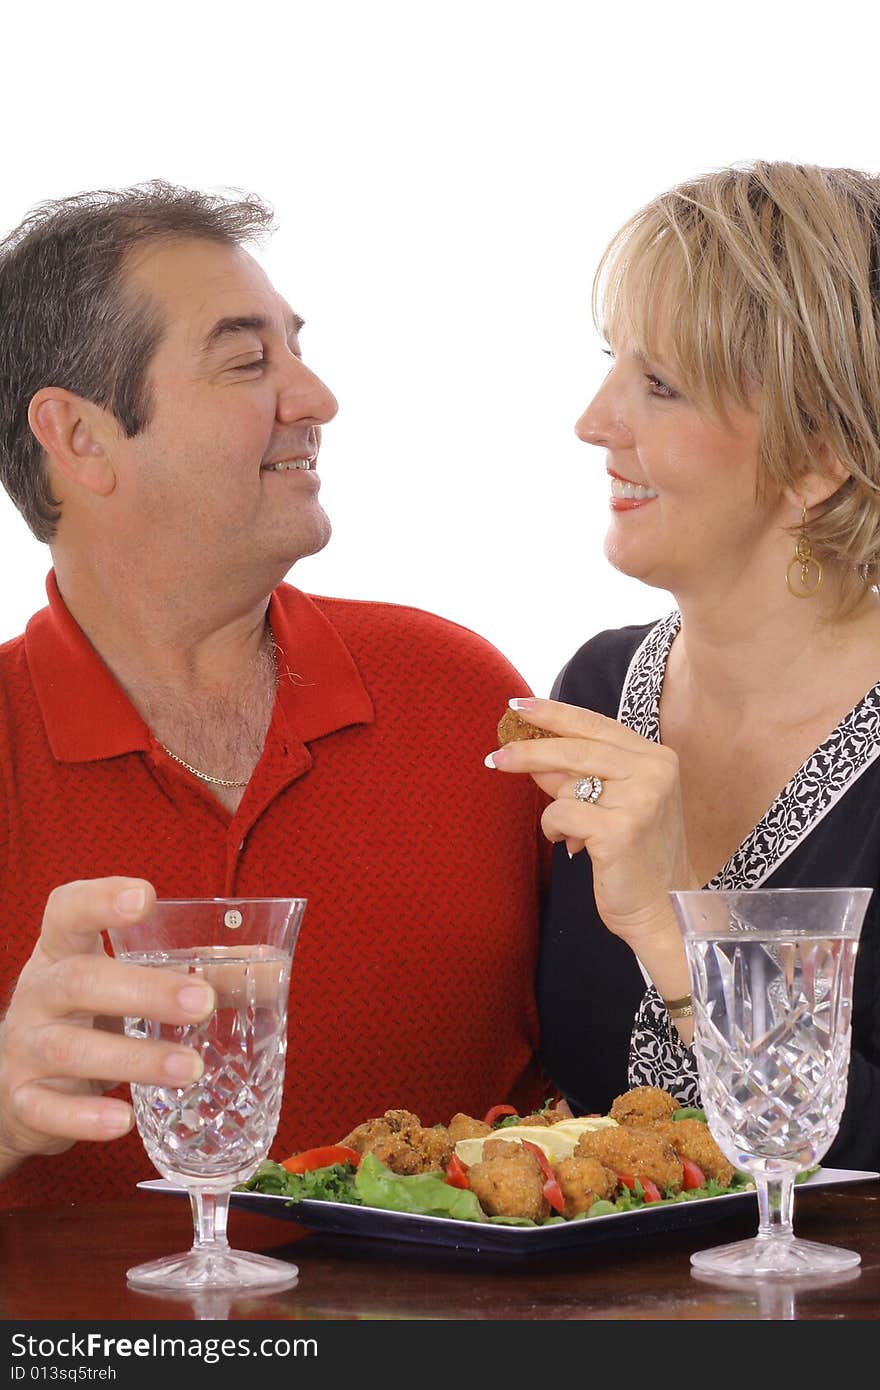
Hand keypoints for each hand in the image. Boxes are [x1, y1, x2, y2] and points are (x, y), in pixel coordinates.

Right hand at [0, 877, 214, 1178]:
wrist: (15, 1084)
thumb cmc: (87, 1018)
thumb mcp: (123, 986)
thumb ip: (187, 975)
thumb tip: (264, 972)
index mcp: (63, 951)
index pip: (68, 911)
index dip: (100, 899)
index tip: (144, 896)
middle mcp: (39, 993)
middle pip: (79, 981)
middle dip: (143, 990)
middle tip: (201, 1002)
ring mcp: (26, 1048)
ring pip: (70, 1049)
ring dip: (135, 1059)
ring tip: (190, 1069)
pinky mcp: (23, 1101)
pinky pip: (48, 1109)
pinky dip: (84, 1117)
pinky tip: (123, 1120)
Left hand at [485, 698, 698, 950]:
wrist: (663, 909)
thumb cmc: (635, 855)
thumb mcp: (611, 803)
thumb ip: (578, 774)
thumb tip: (531, 750)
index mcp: (656, 758)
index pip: (595, 724)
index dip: (554, 713)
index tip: (518, 706)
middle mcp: (654, 773)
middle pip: (575, 748)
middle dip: (529, 751)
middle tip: (495, 758)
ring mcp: (640, 800)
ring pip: (566, 785)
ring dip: (555, 809)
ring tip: (568, 832)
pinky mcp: (620, 830)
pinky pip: (561, 813)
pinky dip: (555, 829)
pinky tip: (570, 846)